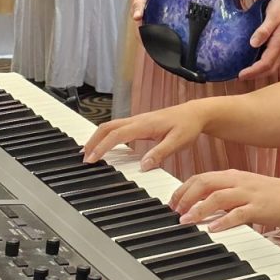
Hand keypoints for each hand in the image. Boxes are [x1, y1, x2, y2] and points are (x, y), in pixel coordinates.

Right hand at [83, 101, 207, 167]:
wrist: (195, 113)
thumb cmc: (188, 126)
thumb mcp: (178, 142)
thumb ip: (160, 153)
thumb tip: (143, 165)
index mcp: (144, 124)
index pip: (117, 135)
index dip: (102, 147)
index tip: (92, 159)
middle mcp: (137, 120)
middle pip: (107, 127)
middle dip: (93, 141)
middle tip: (84, 157)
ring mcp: (137, 121)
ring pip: (110, 126)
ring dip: (97, 138)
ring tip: (89, 152)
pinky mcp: (139, 124)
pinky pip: (118, 128)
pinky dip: (106, 136)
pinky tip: (105, 146)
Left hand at [170, 169, 279, 232]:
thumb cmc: (274, 195)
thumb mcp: (246, 189)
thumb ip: (226, 194)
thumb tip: (204, 206)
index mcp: (233, 176)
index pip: (201, 177)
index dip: (184, 189)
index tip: (173, 202)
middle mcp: (238, 182)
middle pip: (204, 183)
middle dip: (185, 197)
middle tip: (175, 211)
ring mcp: (248, 194)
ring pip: (217, 197)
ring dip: (198, 209)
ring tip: (187, 220)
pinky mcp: (259, 208)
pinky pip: (238, 214)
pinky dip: (223, 221)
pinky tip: (213, 229)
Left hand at [237, 0, 279, 81]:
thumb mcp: (273, 15)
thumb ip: (264, 30)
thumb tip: (252, 43)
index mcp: (279, 42)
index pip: (265, 63)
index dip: (253, 71)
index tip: (240, 75)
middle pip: (270, 69)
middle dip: (256, 75)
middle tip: (241, 77)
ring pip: (272, 65)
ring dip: (260, 71)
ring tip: (246, 71)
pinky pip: (273, 58)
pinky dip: (264, 64)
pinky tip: (255, 60)